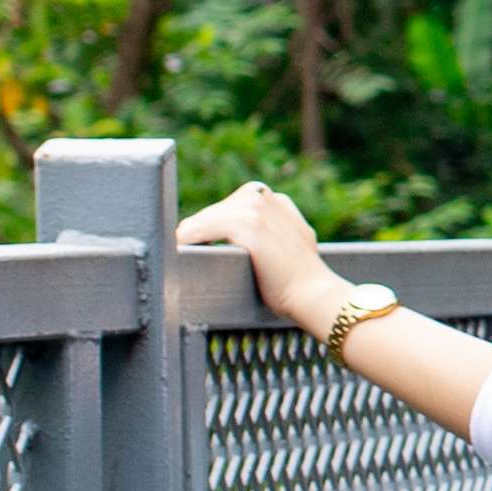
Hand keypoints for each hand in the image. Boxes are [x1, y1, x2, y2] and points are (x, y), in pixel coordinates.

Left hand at [184, 179, 348, 337]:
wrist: (314, 293)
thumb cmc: (300, 280)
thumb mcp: (290, 245)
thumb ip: (271, 233)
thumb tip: (249, 244)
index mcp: (275, 199)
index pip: (229, 207)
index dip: (214, 228)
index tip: (203, 245)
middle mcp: (263, 197)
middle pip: (213, 211)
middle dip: (199, 232)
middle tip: (183, 251)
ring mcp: (255, 209)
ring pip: (204, 220)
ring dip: (188, 237)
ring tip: (177, 253)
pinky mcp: (246, 226)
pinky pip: (199, 230)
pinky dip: (185, 241)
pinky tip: (177, 252)